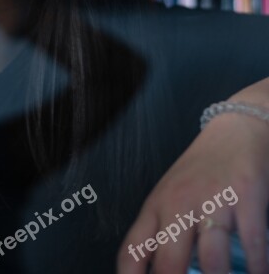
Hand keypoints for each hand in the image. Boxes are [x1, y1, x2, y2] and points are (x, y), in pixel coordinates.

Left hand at [117, 96, 268, 273]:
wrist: (236, 128)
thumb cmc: (202, 167)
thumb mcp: (173, 195)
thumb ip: (164, 231)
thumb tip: (161, 270)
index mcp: (156, 206)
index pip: (132, 252)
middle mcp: (179, 203)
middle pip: (169, 265)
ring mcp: (213, 199)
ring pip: (212, 262)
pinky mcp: (245, 195)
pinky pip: (253, 245)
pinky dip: (257, 268)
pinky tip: (257, 272)